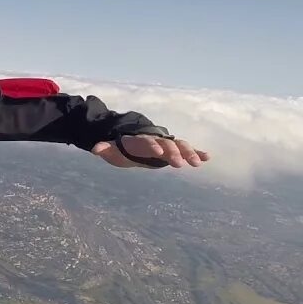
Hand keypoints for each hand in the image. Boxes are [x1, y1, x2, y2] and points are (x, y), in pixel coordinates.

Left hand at [92, 135, 209, 168]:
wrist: (134, 139)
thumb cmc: (123, 148)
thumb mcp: (112, 150)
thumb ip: (106, 149)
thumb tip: (95, 148)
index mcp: (141, 141)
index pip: (147, 142)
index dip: (152, 146)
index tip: (158, 153)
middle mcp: (156, 141)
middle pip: (166, 144)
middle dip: (173, 152)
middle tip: (179, 164)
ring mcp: (167, 144)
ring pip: (180, 145)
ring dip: (188, 153)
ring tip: (197, 163)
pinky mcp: (174, 150)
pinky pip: (187, 149)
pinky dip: (197, 152)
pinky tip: (208, 157)